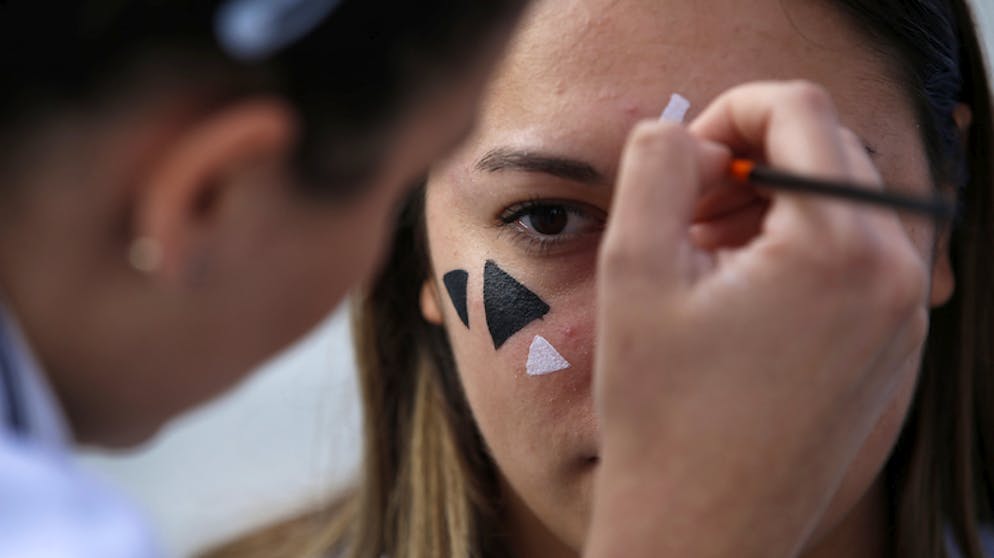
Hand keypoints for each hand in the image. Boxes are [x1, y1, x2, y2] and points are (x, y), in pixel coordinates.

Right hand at [587, 81, 929, 557]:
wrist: (704, 528)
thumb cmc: (665, 412)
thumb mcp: (634, 267)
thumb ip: (656, 163)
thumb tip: (690, 138)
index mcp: (840, 247)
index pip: (798, 109)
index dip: (727, 113)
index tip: (682, 163)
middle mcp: (894, 275)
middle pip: (825, 152)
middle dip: (748, 161)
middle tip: (684, 213)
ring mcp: (901, 315)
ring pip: (840, 203)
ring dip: (769, 206)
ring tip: (702, 255)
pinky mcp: (890, 346)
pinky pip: (853, 256)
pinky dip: (796, 249)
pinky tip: (737, 294)